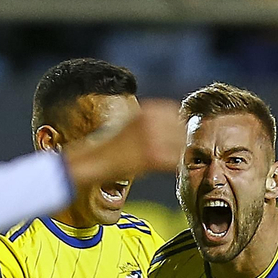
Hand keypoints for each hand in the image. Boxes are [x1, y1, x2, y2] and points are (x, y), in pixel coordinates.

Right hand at [62, 99, 183, 189]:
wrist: (95, 160)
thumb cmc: (113, 144)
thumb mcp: (134, 122)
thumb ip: (155, 122)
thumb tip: (178, 126)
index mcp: (149, 109)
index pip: (177, 115)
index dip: (179, 127)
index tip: (177, 137)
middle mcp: (153, 121)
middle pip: (182, 131)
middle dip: (181, 142)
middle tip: (174, 152)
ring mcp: (154, 138)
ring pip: (181, 146)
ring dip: (178, 154)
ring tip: (168, 160)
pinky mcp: (153, 157)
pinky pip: (175, 161)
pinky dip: (173, 166)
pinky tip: (165, 168)